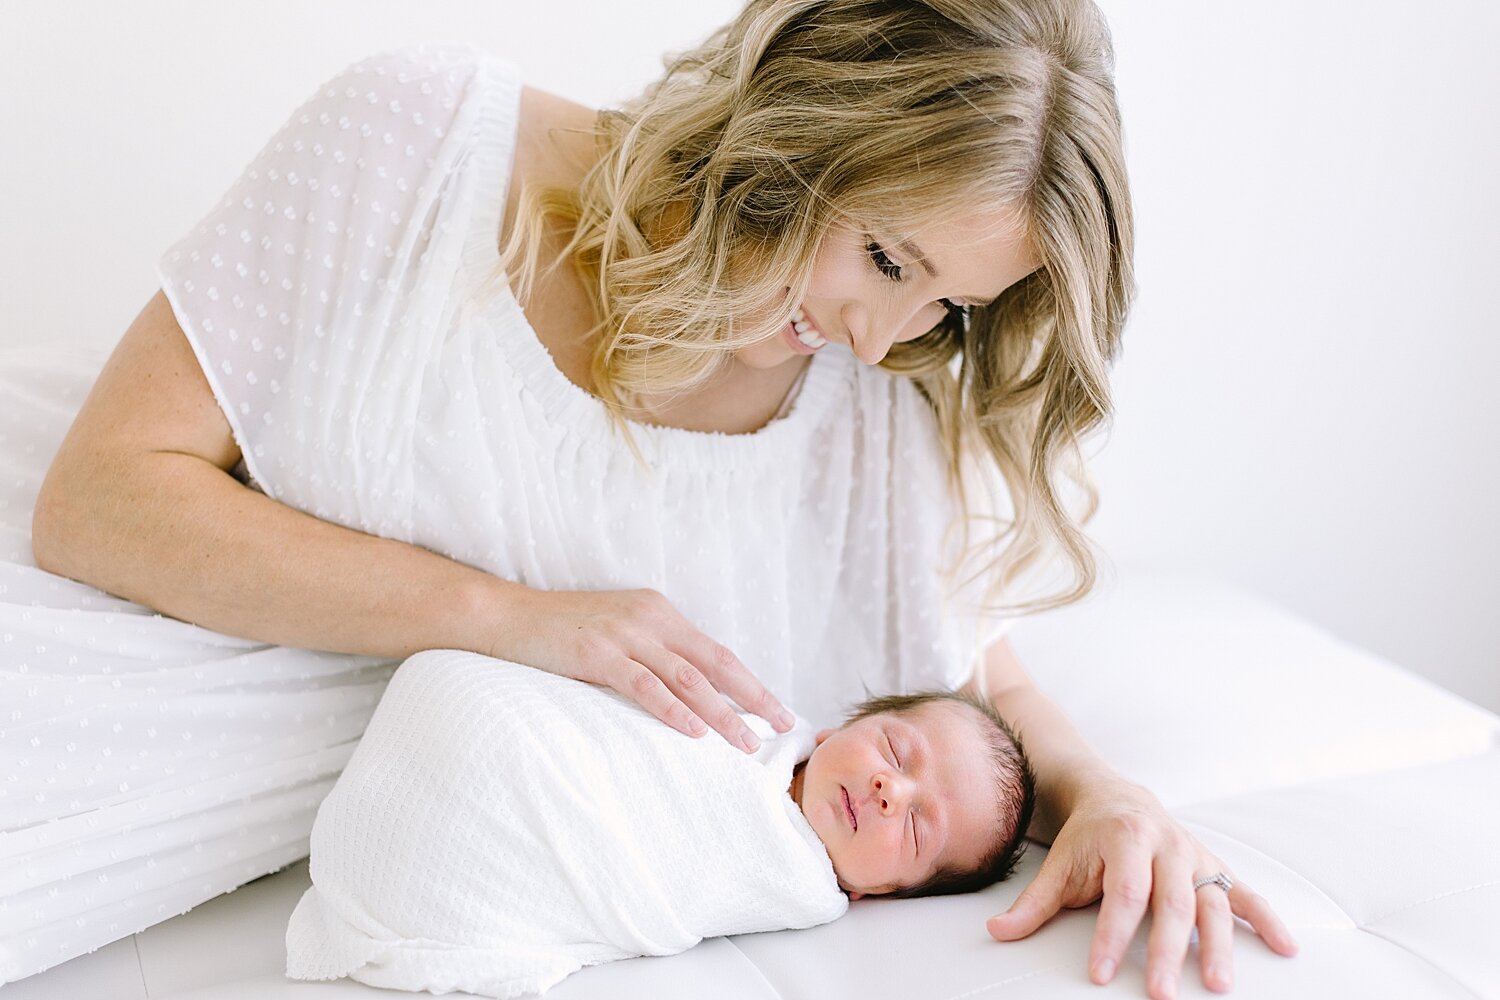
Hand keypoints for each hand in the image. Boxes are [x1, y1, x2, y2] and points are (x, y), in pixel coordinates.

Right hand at [498, 586, 794, 753]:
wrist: (506, 616)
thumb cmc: (561, 632)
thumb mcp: (617, 632)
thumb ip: (651, 653)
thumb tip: (689, 693)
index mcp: (659, 612)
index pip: (716, 652)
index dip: (751, 682)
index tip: (778, 710)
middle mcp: (649, 618)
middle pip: (714, 663)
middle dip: (752, 697)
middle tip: (782, 726)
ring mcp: (623, 634)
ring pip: (687, 677)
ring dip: (721, 712)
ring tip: (745, 742)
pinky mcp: (596, 653)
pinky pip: (644, 684)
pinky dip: (673, 709)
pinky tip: (693, 731)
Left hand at [985, 777, 1297, 997]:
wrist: (1117, 797)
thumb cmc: (1087, 839)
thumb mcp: (1059, 865)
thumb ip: (1034, 903)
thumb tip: (996, 932)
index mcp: (1125, 840)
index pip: (1122, 895)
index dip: (1111, 936)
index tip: (1099, 974)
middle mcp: (1167, 846)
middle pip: (1170, 903)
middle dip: (1165, 951)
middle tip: (1159, 993)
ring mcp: (1196, 857)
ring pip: (1211, 904)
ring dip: (1219, 946)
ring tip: (1218, 985)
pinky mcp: (1216, 869)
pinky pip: (1247, 895)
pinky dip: (1267, 921)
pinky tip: (1287, 948)